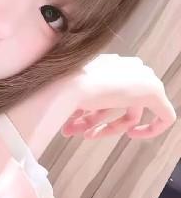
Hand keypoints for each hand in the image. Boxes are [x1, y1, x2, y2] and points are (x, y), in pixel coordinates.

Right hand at [4, 54, 176, 159]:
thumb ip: (59, 98)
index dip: (93, 111)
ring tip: (89, 135)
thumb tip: (35, 116)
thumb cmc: (54, 87)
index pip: (106, 90)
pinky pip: (163, 115)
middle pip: (118, 100)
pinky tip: (134, 135)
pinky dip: (152, 129)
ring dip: (109, 127)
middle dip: (99, 119)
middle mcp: (123, 66)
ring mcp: (139, 78)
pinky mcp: (152, 92)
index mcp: (104, 62)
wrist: (67, 85)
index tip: (80, 125)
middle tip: (84, 133)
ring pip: (131, 110)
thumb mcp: (53, 92)